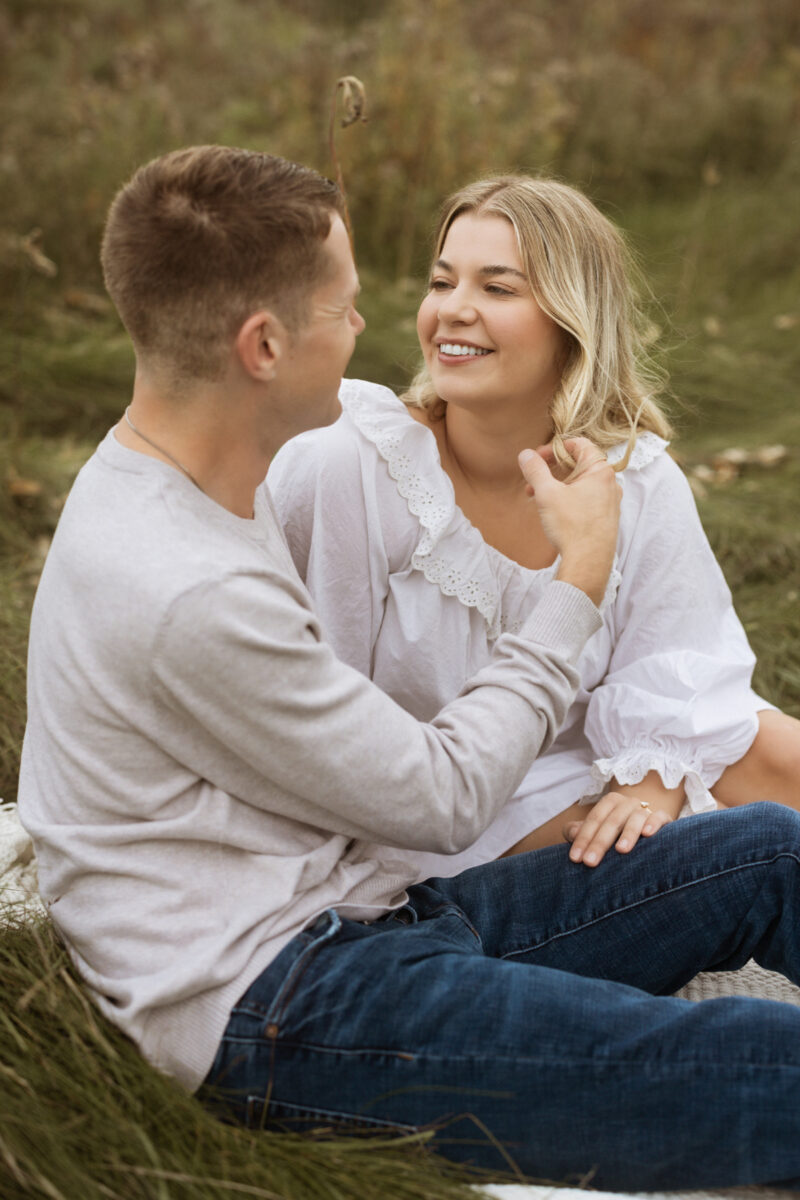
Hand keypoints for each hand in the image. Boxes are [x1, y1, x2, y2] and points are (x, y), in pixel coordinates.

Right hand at [518, 438, 619, 606]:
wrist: (588, 562)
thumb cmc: (572, 526)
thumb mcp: (547, 494)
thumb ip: (535, 470)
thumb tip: (525, 454)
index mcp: (600, 470)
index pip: (579, 444)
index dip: (554, 448)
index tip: (537, 458)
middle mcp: (610, 483)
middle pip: (578, 464)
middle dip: (551, 470)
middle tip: (533, 479)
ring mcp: (610, 501)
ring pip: (580, 483)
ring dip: (557, 485)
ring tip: (537, 497)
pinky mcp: (605, 517)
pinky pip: (585, 498)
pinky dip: (567, 497)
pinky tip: (552, 511)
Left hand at [563, 790, 673, 866]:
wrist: (646, 828)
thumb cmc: (614, 834)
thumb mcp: (594, 831)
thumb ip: (577, 831)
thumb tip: (572, 833)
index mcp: (609, 803)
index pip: (594, 819)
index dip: (583, 839)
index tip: (576, 859)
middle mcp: (627, 803)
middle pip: (611, 821)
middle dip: (599, 843)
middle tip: (590, 862)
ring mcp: (646, 809)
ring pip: (636, 818)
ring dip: (628, 833)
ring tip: (620, 850)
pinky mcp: (663, 817)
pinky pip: (660, 817)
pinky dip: (653, 823)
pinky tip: (647, 834)